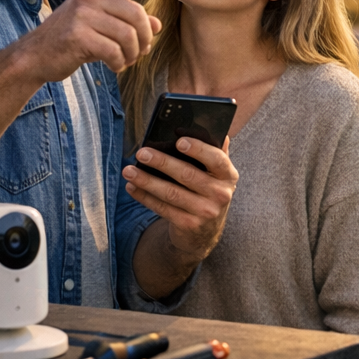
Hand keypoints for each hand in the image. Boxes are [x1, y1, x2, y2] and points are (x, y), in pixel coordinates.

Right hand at [18, 0, 162, 81]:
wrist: (36, 55)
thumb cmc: (74, 38)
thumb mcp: (102, 24)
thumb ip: (128, 21)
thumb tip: (157, 25)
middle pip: (136, 15)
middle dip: (144, 37)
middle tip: (141, 50)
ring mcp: (82, 15)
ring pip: (128, 35)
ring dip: (133, 53)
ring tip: (127, 60)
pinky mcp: (77, 36)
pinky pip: (114, 51)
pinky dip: (120, 62)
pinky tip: (116, 66)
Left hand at [123, 135, 237, 261]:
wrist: (206, 231)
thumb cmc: (209, 191)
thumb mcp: (218, 174)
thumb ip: (216, 152)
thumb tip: (208, 127)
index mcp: (229, 175)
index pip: (217, 159)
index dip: (198, 149)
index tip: (179, 141)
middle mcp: (221, 194)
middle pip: (188, 175)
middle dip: (162, 162)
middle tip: (142, 153)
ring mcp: (205, 212)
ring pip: (171, 193)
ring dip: (147, 181)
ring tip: (129, 170)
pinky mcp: (188, 225)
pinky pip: (163, 209)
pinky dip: (145, 197)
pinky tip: (132, 187)